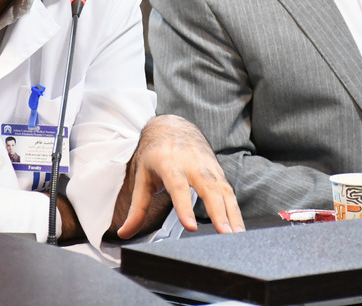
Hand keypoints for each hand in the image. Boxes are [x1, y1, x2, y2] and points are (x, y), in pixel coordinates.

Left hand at [114, 115, 244, 238]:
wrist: (173, 126)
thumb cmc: (156, 153)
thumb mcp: (142, 177)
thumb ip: (136, 208)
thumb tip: (124, 233)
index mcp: (169, 162)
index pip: (178, 186)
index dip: (184, 206)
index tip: (190, 226)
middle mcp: (192, 162)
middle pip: (208, 187)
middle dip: (218, 211)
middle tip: (225, 233)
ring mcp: (208, 164)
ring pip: (223, 188)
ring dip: (232, 212)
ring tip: (236, 235)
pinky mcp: (218, 169)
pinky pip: (228, 189)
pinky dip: (234, 208)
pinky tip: (237, 227)